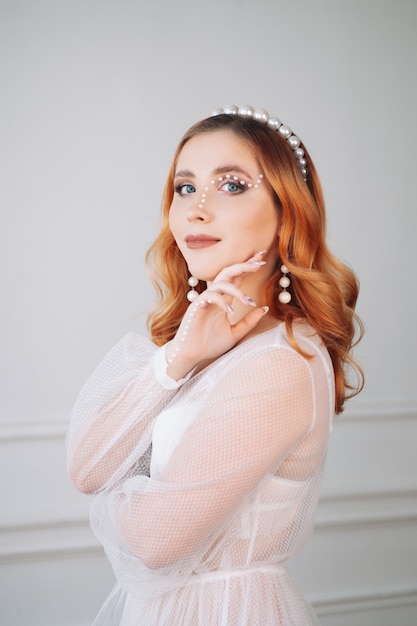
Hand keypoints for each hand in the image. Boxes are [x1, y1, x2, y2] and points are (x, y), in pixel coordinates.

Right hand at [166, 251, 268, 380]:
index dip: (248, 266)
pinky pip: (210, 297)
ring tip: (248, 301)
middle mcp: (215, 296)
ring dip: (236, 290)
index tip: (262, 257)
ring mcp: (205, 300)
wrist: (192, 355)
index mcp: (224, 299)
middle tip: (260, 261)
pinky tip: (230, 311)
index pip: (237, 278)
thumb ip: (249, 321)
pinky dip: (221, 301)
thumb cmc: (210, 344)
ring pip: (221, 283)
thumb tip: (264, 308)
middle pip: (229, 272)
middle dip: (244, 265)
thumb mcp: (235, 333)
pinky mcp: (197, 306)